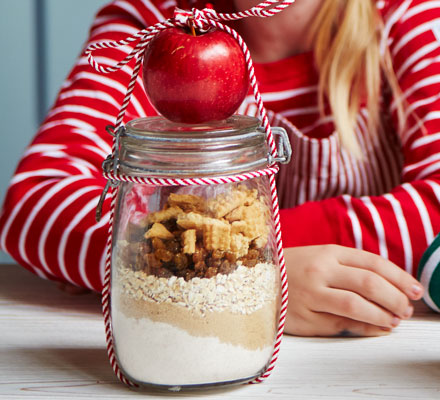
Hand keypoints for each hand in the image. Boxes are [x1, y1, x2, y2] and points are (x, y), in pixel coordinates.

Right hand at [284, 245, 423, 336]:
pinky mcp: (304, 318)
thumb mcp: (320, 257)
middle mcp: (320, 271)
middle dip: (396, 298)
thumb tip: (390, 286)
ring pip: (357, 306)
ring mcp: (311, 295)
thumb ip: (351, 267)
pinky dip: (365, 328)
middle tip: (406, 308)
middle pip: (369, 284)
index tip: (415, 289)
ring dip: (383, 315)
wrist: (257, 280)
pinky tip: (377, 328)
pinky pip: (341, 325)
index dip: (400, 277)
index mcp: (327, 252)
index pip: (373, 262)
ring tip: (394, 320)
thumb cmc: (294, 269)